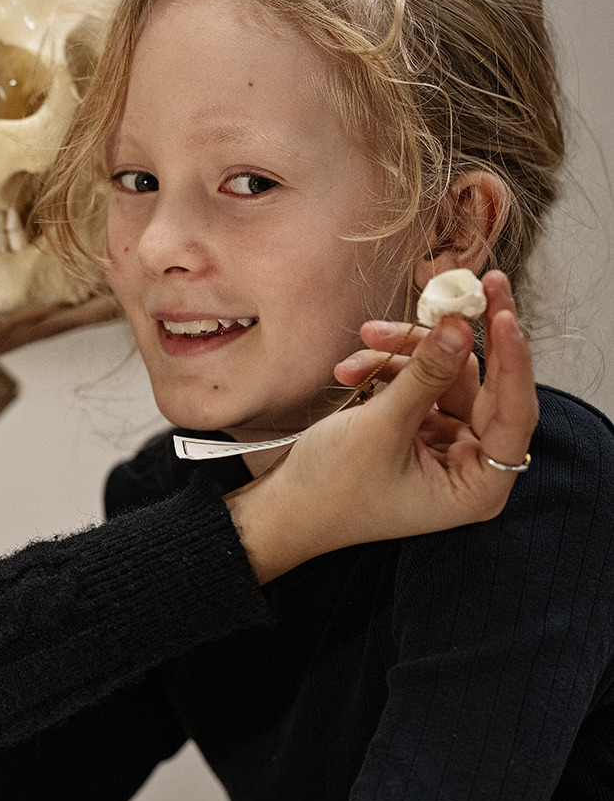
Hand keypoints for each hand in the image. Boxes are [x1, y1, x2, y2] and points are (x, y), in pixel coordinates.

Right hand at [335, 271, 535, 472]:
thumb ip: (425, 375)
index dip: (513, 360)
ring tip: (365, 341)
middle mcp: (469, 463)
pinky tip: (352, 369)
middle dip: (450, 343)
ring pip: (444, 377)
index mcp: (478, 484)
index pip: (515, 412)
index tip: (502, 312)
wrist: (285, 507)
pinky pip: (417, 383)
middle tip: (457, 294)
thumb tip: (461, 327)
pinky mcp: (417, 429)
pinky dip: (387, 369)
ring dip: (404, 354)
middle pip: (484, 387)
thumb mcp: (381, 428)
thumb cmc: (332, 490)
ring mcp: (443, 443)